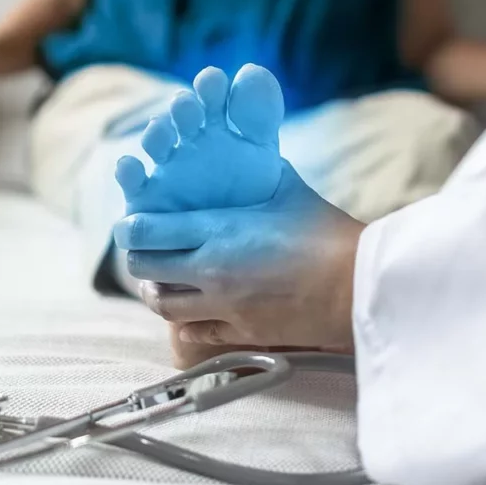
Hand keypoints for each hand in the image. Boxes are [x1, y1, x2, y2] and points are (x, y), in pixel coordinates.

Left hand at [114, 163, 364, 349]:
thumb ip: (262, 171)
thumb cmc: (327, 233)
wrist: (356, 286)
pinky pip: (196, 332)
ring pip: (164, 306)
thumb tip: (252, 151)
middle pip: (146, 269)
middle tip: (145, 251)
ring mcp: (223, 305)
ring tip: (162, 285)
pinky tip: (190, 318)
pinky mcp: (241, 331)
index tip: (129, 224)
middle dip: (140, 259)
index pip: (148, 230)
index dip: (131, 227)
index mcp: (218, 229)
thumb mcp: (289, 190)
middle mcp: (211, 269)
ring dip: (157, 294)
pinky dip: (187, 325)